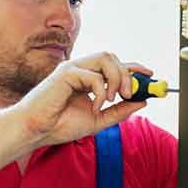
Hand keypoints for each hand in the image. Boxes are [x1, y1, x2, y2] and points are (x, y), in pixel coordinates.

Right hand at [14, 52, 152, 146]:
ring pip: (105, 58)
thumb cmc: (61, 125)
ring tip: (115, 97)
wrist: (37, 131)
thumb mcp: (98, 120)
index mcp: (87, 78)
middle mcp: (81, 70)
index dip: (133, 67)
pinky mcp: (65, 73)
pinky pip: (93, 75)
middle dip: (128, 73)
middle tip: (132, 93)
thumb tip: (142, 102)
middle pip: (112, 57)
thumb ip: (119, 111)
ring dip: (117, 77)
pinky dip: (100, 91)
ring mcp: (73, 69)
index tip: (150, 75)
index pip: (115, 65)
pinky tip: (95, 106)